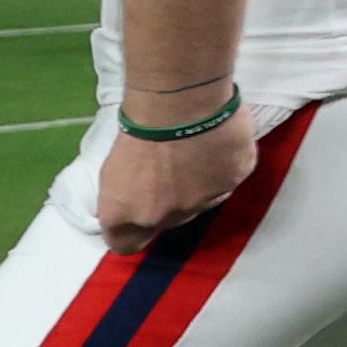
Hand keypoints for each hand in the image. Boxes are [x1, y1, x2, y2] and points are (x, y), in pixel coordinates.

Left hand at [96, 105, 259, 254]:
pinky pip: (230, 177)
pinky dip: (225, 164)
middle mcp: (164, 217)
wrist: (179, 102)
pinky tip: (218, 142)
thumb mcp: (113, 171)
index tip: (138, 211)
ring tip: (197, 150)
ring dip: (199, 183)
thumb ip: (124, 199)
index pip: (126, 244)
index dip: (132, 230)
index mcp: (125, 214)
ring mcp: (202, 202)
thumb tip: (136, 204)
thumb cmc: (138, 128)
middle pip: (169, 220)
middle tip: (170, 168)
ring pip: (202, 200)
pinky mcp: (234, 180)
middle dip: (169, 201)